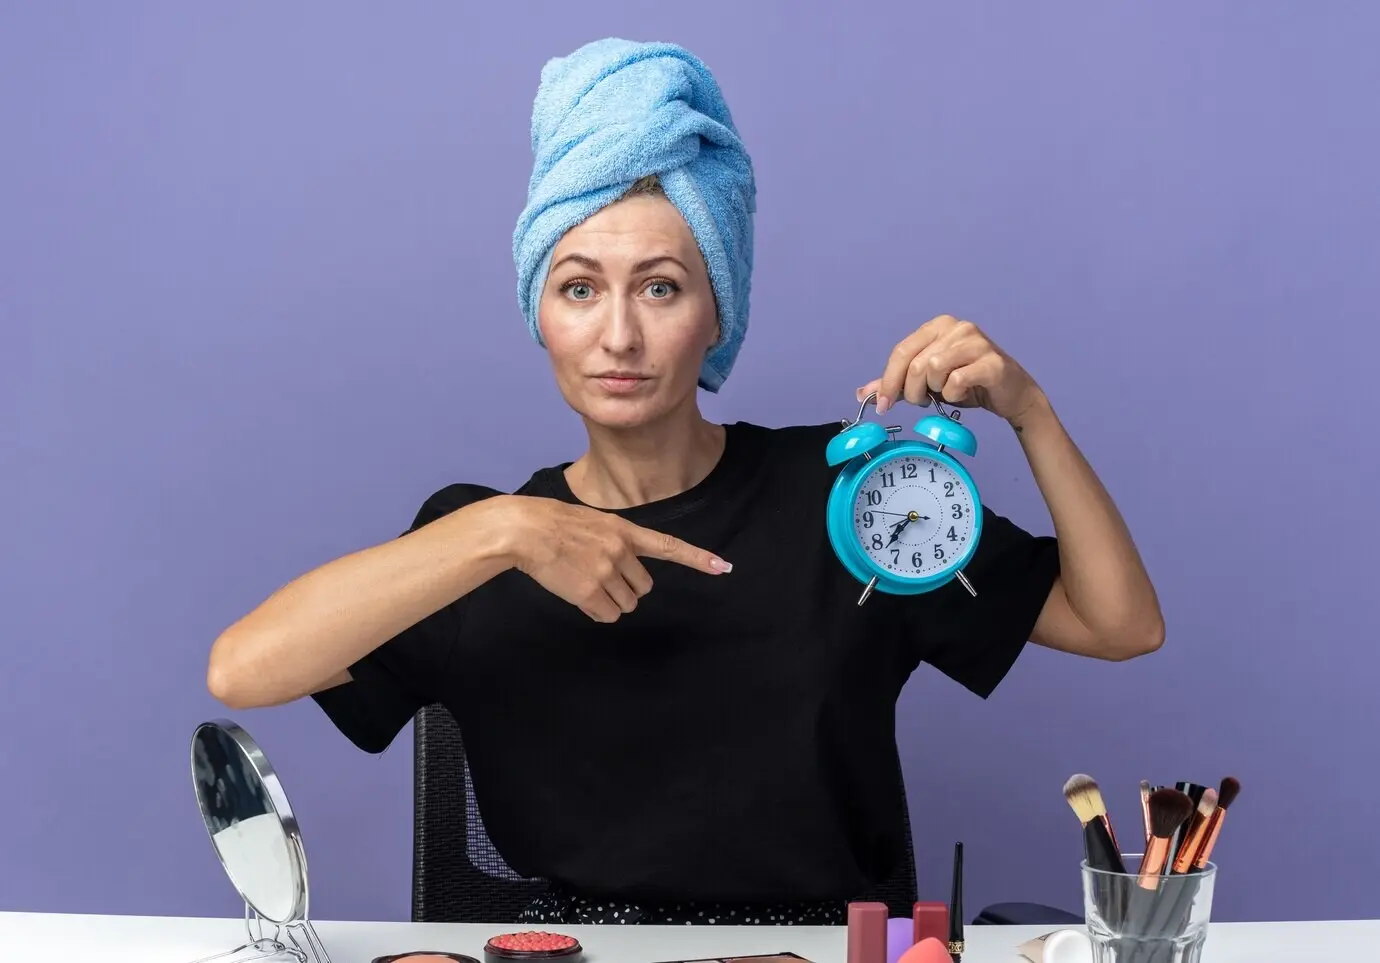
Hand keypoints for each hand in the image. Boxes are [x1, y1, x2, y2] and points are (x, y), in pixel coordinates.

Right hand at [500, 495, 730, 622]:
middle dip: (627, 587)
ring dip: (611, 600)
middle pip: (643, 587)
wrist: (526, 530)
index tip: (723, 567)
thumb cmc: (555, 524)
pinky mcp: (589, 592)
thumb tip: (623, 570)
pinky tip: (579, 594)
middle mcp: (621, 551)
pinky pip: (607, 614)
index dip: (697, 559)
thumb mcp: (594, 522)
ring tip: (586, 582)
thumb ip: (616, 541)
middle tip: (601, 576)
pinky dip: (596, 610)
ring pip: (626, 604)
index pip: (668, 546)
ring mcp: (606, 572)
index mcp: (625, 530)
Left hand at [857, 314, 1042, 421]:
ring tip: (945, 394)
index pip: (901, 351)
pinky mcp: (992, 361)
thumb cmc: (968, 383)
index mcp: (937, 326)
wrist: (1011, 394)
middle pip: (915, 363)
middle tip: (923, 402)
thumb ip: (898, 384)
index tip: (882, 405)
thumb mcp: (927, 383)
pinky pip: (956, 380)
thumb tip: (863, 393)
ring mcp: (976, 341)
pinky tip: (963, 393)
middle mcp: (956, 327)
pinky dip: (954, 394)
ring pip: (934, 370)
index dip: (888, 381)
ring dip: (935, 391)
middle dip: (913, 391)